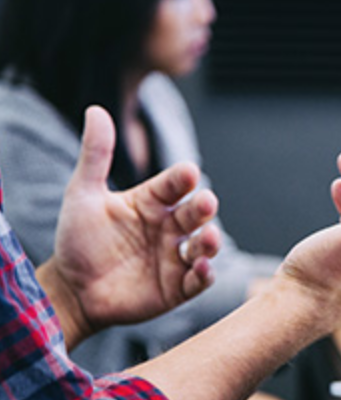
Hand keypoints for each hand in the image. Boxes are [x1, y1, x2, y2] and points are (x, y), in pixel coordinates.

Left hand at [40, 106, 220, 347]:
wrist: (71, 290)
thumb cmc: (79, 240)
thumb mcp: (83, 194)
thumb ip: (95, 155)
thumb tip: (96, 110)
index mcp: (152, 202)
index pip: (174, 184)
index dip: (182, 178)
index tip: (188, 172)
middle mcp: (169, 227)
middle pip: (195, 213)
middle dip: (203, 207)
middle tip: (206, 202)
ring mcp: (175, 257)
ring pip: (203, 245)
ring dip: (211, 241)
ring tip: (209, 238)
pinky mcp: (177, 287)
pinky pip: (198, 280)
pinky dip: (205, 274)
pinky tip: (202, 267)